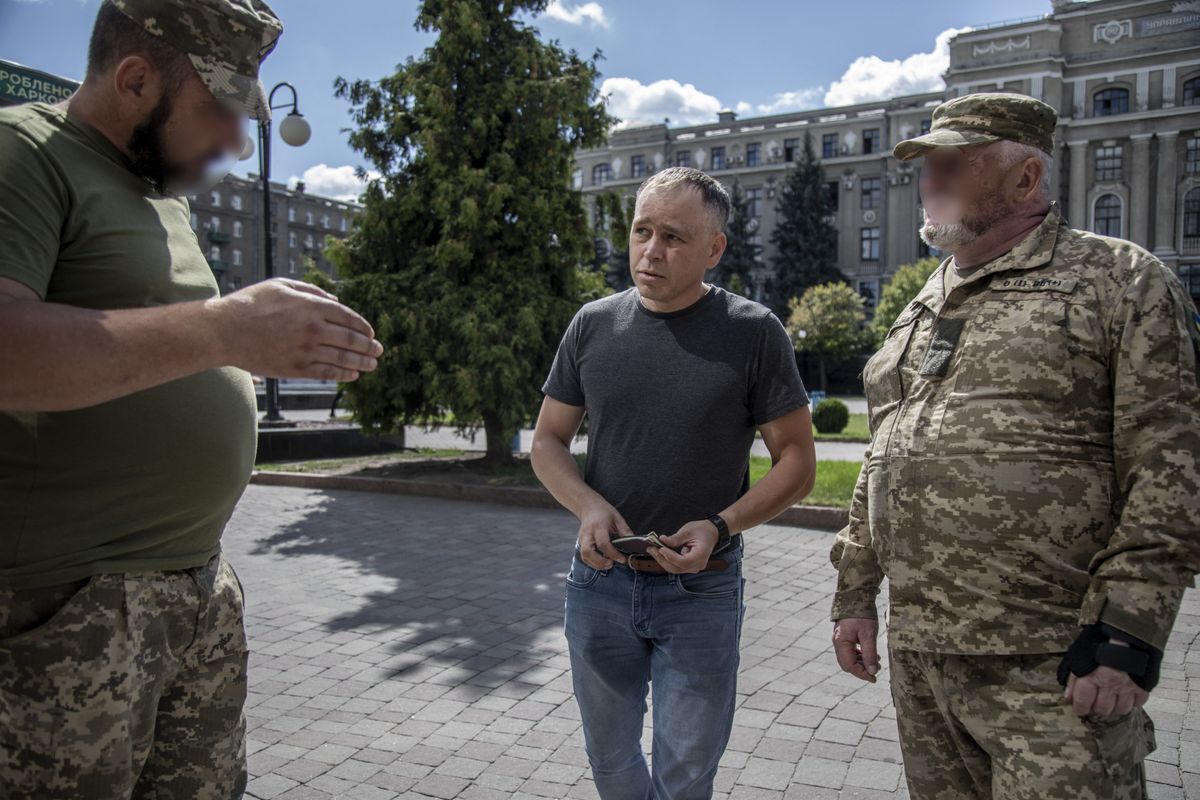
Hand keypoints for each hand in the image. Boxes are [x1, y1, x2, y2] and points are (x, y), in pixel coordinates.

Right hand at [208, 278, 382, 381]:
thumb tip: (336, 301)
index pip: (348, 317)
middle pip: (350, 339)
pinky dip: (343, 374)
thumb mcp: (281, 286)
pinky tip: (353, 375)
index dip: (363, 327)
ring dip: (362, 362)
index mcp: (311, 306)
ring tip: (372, 364)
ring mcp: (304, 350)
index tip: (370, 333)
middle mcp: (312, 328)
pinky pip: (326, 373)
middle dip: (368, 346)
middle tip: (379, 350)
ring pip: (342, 358)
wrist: (224, 330)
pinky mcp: (295, 368)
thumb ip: (312, 291)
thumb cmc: (252, 304)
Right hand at [577, 498, 632, 569]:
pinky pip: (584, 556)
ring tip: (608, 565)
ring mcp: (582, 538)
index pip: (603, 543)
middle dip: (599, 562)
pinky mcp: (580, 542)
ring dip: (595, 564)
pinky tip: (601, 562)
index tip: (622, 559)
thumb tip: (633, 544)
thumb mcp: (617, 517)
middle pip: (588, 552)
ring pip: (584, 556)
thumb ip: (625, 531)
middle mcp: (588, 533)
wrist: (589, 506)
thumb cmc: (603, 511)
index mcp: (598, 526)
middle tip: (611, 564)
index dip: (613, 554)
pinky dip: (592, 562)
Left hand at [648, 520, 719, 573]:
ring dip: (662, 560)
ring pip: (674, 568)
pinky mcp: (688, 566)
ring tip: (652, 549)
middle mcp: (697, 565)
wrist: (712, 533)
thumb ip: (675, 538)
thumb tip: (662, 540)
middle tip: (651, 548)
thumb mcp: (689, 531)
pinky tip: (659, 552)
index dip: (670, 557)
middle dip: (662, 559)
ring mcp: (693, 567)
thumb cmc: (703, 530)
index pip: (683, 562)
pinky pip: (675, 566)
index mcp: (700, 556)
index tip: (660, 548)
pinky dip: (666, 560)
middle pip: (676, 568)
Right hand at [832, 618, 880, 682]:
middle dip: (861, 670)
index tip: (874, 678)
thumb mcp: (869, 635)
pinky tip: (870, 653)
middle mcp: (838, 642)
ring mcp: (840, 639)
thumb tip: (871, 671)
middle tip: (876, 670)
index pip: (850, 666)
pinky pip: (850, 651)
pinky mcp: (845, 635)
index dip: (862, 674)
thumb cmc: (862, 615)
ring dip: (862, 662)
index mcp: (841, 643)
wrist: (856, 596)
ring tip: (876, 661)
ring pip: (849, 658)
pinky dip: (860, 655)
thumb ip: (869, 654)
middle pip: (847, 664)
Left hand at [1064, 639, 1148, 717]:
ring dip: (1114, 708)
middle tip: (1095, 704)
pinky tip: (1125, 697)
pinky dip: (1131, 703)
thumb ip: (1073, 679)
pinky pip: (1138, 704)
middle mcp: (1109, 685)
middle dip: (1096, 709)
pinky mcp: (1143, 685)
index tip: (1079, 710)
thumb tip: (1068, 697)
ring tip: (1110, 702)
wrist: (1126, 631)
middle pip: (1102, 709)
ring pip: (1120, 710)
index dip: (1080, 709)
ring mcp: (1127, 687)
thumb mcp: (1079, 657)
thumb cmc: (1098, 642)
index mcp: (1091, 677)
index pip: (1083, 702)